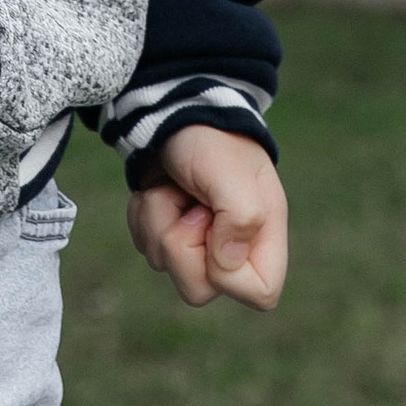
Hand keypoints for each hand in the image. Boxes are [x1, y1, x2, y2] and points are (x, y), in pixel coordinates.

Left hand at [125, 123, 287, 309]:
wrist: (175, 112)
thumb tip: (227, 265)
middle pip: (199, 290)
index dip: (230, 275)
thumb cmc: (211, 139)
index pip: (262, 293)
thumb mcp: (230, 172)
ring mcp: (198, 242)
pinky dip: (143, 217)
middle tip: (187, 204)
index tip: (214, 229)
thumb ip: (241, 217)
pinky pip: (146, 247)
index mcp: (262, 234)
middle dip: (179, 242)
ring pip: (165, 266)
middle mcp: (233, 246)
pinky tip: (158, 189)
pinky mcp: (169, 233)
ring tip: (172, 188)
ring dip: (157, 221)